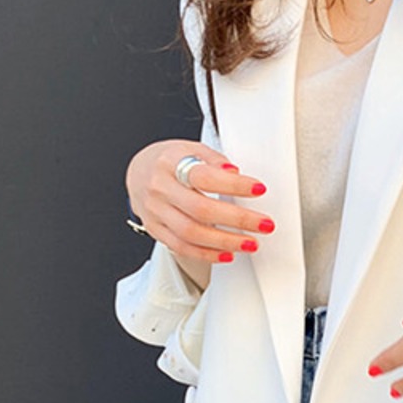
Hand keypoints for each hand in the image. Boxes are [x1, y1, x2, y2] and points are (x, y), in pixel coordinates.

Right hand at [125, 139, 273, 268]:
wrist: (139, 172)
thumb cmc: (170, 161)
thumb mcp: (191, 148)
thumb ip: (214, 160)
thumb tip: (235, 173)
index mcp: (170, 163)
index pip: (204, 176)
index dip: (234, 185)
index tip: (258, 189)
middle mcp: (160, 188)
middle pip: (200, 209)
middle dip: (238, 219)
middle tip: (263, 223)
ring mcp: (156, 212)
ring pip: (191, 233)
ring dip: (226, 241)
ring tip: (250, 242)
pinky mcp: (156, 230)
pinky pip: (182, 248)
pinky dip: (208, 254)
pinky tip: (228, 253)